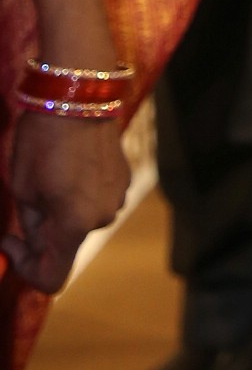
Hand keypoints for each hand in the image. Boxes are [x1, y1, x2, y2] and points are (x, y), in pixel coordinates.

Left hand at [5, 109, 131, 291]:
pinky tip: (68, 164)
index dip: (25, 268)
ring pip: (81, 220)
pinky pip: (96, 199)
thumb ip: (31, 223)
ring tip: (49, 176)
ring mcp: (117, 196)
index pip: (52, 277)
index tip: (11, 241)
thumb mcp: (23, 186)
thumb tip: (35, 238)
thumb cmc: (43, 139)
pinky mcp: (123, 177)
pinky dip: (78, 193)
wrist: (79, 92)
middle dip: (43, 232)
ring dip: (62, 211)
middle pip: (67, 245)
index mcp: (74, 224)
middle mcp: (102, 217)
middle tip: (27, 199)